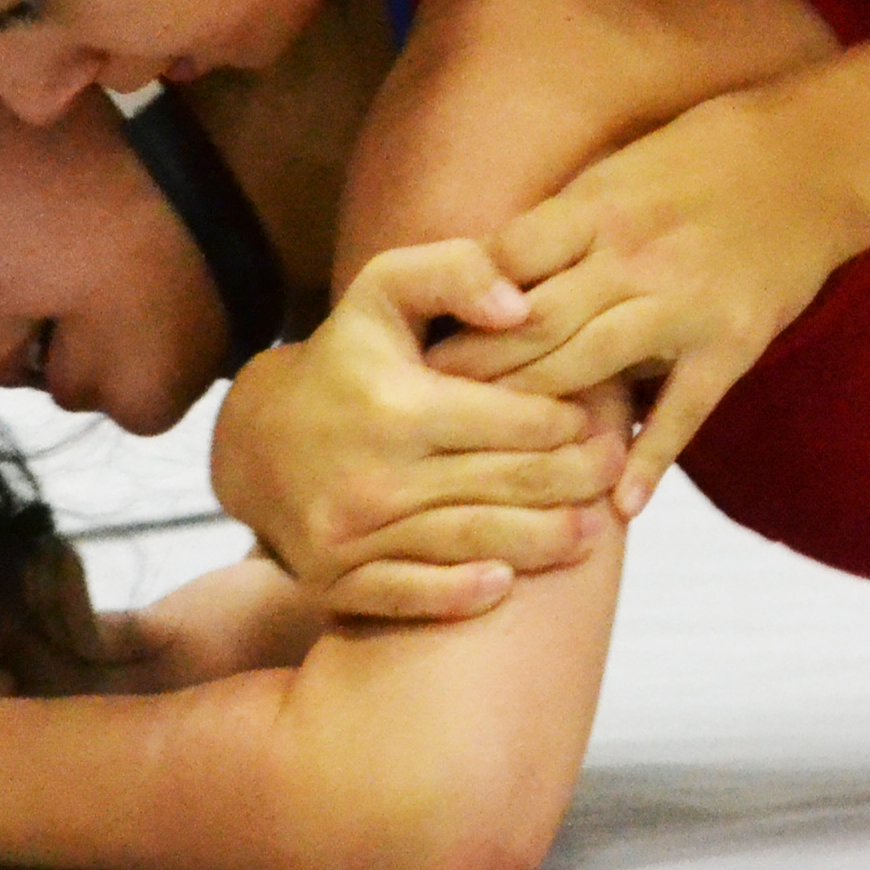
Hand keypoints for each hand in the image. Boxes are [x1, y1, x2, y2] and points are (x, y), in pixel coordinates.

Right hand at [213, 240, 624, 622]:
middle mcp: (372, 474)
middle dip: (573, 481)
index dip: (566, 422)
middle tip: (613, 472)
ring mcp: (350, 536)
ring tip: (589, 531)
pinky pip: (408, 597)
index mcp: (395, 403)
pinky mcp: (335, 581)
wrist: (256, 440)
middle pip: (502, 485)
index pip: (510, 420)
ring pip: (470, 543)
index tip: (598, 420)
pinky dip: (460, 595)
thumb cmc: (346, 357)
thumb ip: (456, 272)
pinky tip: (505, 586)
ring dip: (542, 542)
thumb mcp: (385, 289)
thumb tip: (523, 306)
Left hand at [436, 91, 852, 517]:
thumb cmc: (706, 154)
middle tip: (422, 416)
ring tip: (489, 458)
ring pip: (592, 366)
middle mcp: (633, 256)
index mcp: (598, 207)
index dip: (460, 307)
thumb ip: (561, 223)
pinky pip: (684, 411)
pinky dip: (650, 459)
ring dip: (538, 413)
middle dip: (477, 370)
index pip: (508, 261)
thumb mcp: (619, 168)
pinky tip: (616, 506)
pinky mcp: (731, 343)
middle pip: (536, 322)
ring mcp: (684, 304)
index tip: (419, 344)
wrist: (816, 158)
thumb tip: (490, 272)